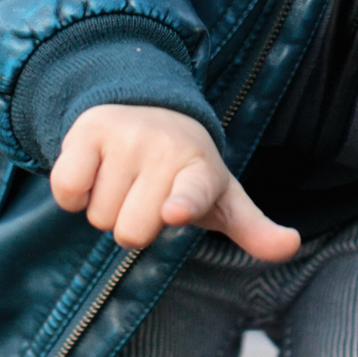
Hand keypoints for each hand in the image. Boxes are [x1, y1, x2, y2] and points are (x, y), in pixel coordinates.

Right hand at [50, 104, 300, 261]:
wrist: (148, 110)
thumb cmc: (187, 171)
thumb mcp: (223, 198)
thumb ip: (254, 229)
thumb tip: (290, 246)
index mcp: (203, 171)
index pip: (192, 194)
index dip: (183, 203)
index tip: (174, 210)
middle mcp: (165, 149)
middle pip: (130, 232)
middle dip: (133, 226)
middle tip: (146, 197)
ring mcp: (125, 137)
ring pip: (98, 216)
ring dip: (106, 209)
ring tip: (124, 181)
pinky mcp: (88, 130)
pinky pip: (67, 190)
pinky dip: (74, 194)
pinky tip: (95, 173)